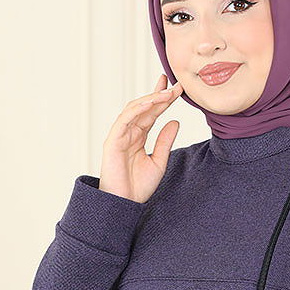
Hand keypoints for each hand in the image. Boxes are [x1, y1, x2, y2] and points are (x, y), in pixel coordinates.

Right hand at [99, 72, 182, 203]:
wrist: (124, 204)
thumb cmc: (138, 187)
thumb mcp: (159, 162)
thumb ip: (165, 141)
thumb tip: (175, 122)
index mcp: (138, 136)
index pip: (152, 113)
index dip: (163, 100)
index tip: (177, 89)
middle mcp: (128, 132)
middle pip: (144, 107)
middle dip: (159, 94)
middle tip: (175, 85)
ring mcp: (119, 135)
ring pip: (134, 110)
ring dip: (151, 99)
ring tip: (167, 93)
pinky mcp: (112, 141)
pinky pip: (124, 120)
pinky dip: (137, 109)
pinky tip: (150, 102)